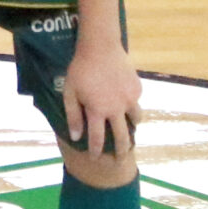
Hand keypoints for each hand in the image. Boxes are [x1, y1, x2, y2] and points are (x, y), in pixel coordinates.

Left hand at [62, 40, 139, 157]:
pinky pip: (135, 103)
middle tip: (121, 161)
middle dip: (121, 152)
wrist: (101, 46)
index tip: (96, 158)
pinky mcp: (137, 89)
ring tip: (128, 132)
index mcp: (98, 110)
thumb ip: (73, 115)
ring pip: (135, 121)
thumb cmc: (80, 69)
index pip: (98, 138)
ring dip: (131, 128)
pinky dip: (131, 107)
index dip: (96, 151)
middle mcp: (116, 108)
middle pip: (122, 137)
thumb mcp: (70, 92)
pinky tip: (124, 103)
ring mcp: (130, 98)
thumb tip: (76, 137)